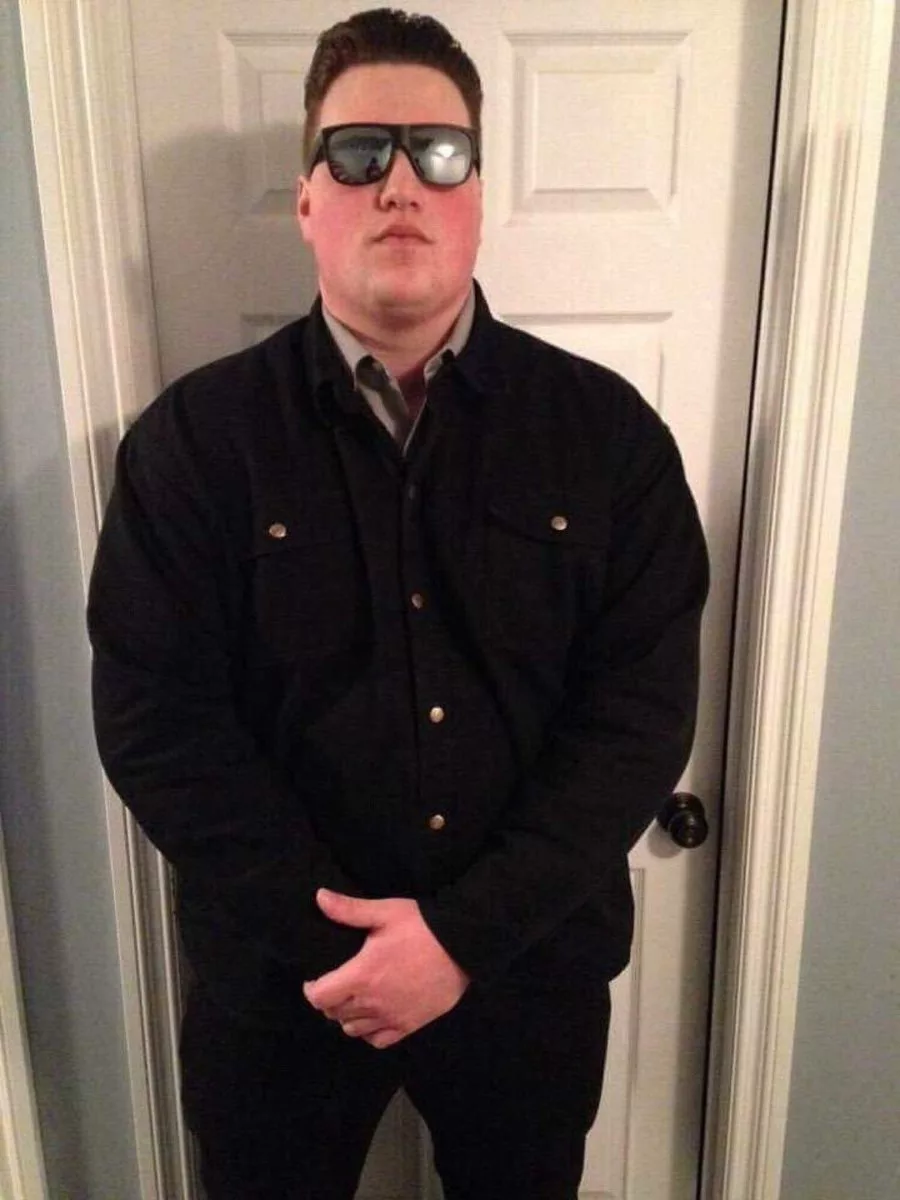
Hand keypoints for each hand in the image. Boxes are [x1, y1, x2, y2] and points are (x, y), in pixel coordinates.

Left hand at [303, 889, 469, 1048]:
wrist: (463, 947)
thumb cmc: (422, 927)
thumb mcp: (385, 912)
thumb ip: (349, 909)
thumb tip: (319, 897)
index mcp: (361, 975)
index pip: (319, 997)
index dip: (311, 989)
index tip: (315, 978)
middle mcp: (372, 1003)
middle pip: (333, 1014)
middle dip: (329, 1000)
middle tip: (336, 984)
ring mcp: (391, 1018)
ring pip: (353, 1029)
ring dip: (347, 1016)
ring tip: (354, 999)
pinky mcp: (410, 1026)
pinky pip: (378, 1040)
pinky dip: (369, 1032)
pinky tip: (374, 1015)